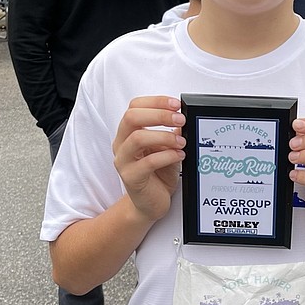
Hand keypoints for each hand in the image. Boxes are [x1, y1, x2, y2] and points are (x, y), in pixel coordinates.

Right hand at [113, 96, 184, 223]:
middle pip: (132, 117)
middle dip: (159, 114)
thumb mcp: (168, 148)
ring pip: (137, 138)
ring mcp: (124, 161)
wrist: (151, 203)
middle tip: (179, 118)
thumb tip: (182, 117)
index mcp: (128, 132)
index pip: (135, 106)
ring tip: (181, 141)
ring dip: (164, 136)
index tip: (176, 104)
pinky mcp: (131, 178)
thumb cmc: (157, 174)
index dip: (155, 101)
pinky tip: (179, 156)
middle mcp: (122, 144)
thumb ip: (172, 132)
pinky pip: (148, 162)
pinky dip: (167, 156)